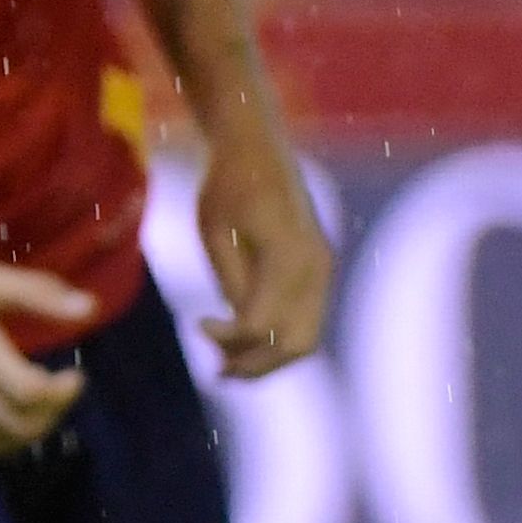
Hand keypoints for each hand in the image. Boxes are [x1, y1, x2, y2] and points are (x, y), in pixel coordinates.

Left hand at [195, 134, 332, 377]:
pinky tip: (245, 339)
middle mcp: (316, 269)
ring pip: (307, 338)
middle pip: (296, 344)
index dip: (229, 338)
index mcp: (289, 259)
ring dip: (270, 357)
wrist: (257, 150)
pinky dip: (280, 338)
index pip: (261, 324)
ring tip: (229, 364)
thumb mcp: (215, 232)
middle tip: (219, 372)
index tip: (197, 326)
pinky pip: (308, 319)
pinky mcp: (320, 270)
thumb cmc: (227, 186)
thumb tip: (240, 329)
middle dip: (257, 365)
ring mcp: (324, 271)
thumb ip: (231, 281)